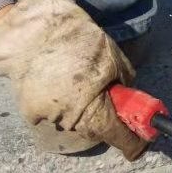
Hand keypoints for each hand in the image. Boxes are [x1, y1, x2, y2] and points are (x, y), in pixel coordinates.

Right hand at [0, 0, 148, 158]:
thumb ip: (124, 84)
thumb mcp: (114, 58)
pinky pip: (53, 111)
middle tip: (111, 96)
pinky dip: (59, 101)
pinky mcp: (29, 112)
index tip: (143, 140)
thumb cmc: (76, 40)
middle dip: (107, 118)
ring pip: (74, 120)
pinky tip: (56, 80)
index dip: (135, 141)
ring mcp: (47, 119)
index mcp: (95, 112)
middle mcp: (70, 123)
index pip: (121, 139)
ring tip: (76, 79)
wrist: (29, 31)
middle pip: (97, 130)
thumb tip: (127, 97)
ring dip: (81, 107)